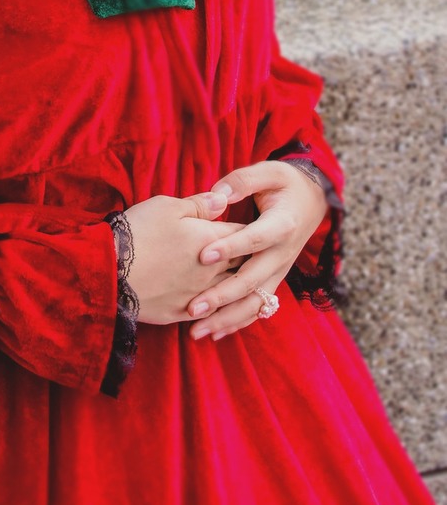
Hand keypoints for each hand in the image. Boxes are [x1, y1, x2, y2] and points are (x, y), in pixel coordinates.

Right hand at [120, 191, 247, 325]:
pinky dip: (219, 309)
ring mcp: (200, 294)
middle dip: (250, 257)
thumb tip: (224, 200)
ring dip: (240, 286)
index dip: (250, 228)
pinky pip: (211, 313)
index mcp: (212, 239)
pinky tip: (220, 306)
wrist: (110, 270)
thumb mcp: (167, 206)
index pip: (244, 233)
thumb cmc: (138, 232)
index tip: (255, 226)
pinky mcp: (183, 313)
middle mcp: (213, 270)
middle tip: (256, 252)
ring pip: (232, 292)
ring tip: (243, 280)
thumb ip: (200, 205)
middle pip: (244, 264)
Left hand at [185, 161, 329, 341]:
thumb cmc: (284, 183)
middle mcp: (282, 253)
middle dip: (222, 296)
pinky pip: (258, 307)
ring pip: (254, 302)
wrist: (313, 200)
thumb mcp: (269, 171)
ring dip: (226, 318)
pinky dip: (237, 322)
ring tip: (197, 331)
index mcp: (282, 224)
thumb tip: (218, 194)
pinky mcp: (274, 280)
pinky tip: (214, 332)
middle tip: (193, 307)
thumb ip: (243, 180)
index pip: (255, 239)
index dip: (231, 247)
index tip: (204, 255)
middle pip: (252, 279)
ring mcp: (279, 270)